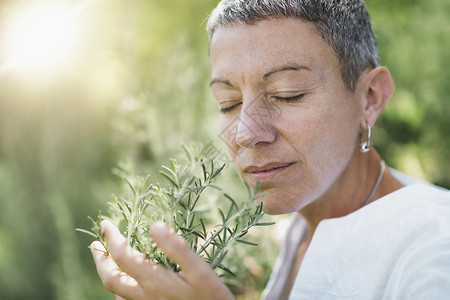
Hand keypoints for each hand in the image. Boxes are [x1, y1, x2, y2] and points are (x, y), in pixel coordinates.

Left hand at [91, 220, 234, 299]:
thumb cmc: (211, 296)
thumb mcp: (200, 270)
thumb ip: (178, 248)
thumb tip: (155, 226)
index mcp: (154, 281)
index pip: (122, 255)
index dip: (111, 237)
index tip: (106, 223)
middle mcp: (144, 296)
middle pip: (109, 278)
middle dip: (99, 259)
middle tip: (96, 242)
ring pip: (115, 291)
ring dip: (107, 272)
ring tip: (107, 256)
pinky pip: (126, 299)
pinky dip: (119, 286)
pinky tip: (126, 278)